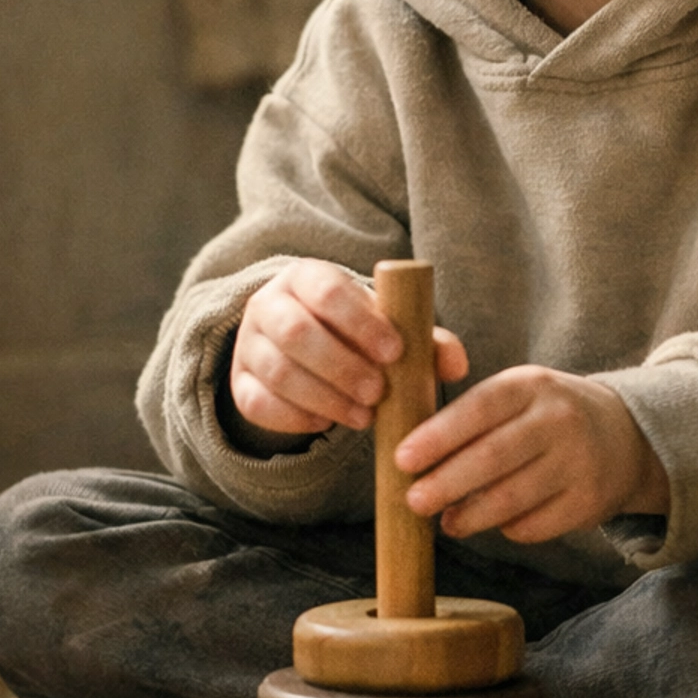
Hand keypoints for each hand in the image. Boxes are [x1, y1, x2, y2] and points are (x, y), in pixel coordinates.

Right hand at [230, 261, 468, 436]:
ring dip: (325, 397)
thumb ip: (425, 340)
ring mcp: (249, 344)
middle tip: (378, 393)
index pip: (326, 290)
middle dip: (341, 367)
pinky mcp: (239, 383)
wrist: (303, 344)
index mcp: (307, 276)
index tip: (394, 352)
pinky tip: (326, 421)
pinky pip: (257, 403)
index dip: (360, 322)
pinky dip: (295, 417)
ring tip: (363, 416)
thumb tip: (458, 366)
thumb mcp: (387, 326)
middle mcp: (269, 304)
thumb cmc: (356, 331)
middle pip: (295, 333)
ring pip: (278, 371)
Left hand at [395, 366, 670, 544]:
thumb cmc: (547, 415)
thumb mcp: (518, 393)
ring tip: (448, 522)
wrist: (625, 434)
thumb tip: (409, 455)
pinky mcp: (588, 501)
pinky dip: (506, 529)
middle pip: (492, 457)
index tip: (402, 460)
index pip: (478, 409)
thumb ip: (470, 413)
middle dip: (445, 483)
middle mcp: (559, 419)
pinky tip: (495, 524)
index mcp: (531, 385)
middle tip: (414, 501)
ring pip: (510, 498)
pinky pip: (533, 525)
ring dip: (470, 516)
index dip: (437, 437)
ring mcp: (578, 462)